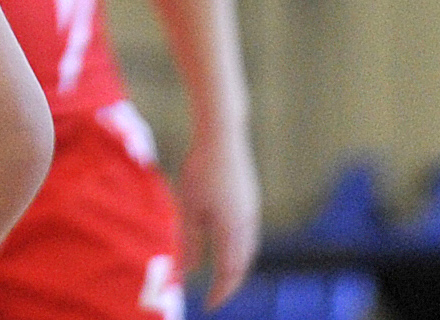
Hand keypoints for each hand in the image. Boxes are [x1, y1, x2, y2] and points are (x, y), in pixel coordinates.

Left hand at [179, 118, 261, 306]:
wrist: (223, 136)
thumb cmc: (201, 169)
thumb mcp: (189, 206)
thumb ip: (190, 239)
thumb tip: (187, 270)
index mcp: (233, 231)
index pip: (229, 273)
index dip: (220, 293)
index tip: (209, 306)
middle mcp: (247, 227)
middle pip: (241, 265)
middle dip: (229, 284)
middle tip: (215, 296)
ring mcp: (252, 213)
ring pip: (247, 251)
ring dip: (235, 268)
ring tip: (221, 277)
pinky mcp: (251, 201)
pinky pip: (247, 236)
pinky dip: (238, 250)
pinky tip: (227, 247)